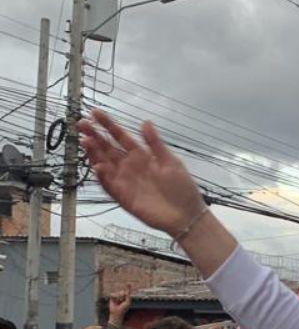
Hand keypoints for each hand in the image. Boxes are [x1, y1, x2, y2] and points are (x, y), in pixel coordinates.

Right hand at [77, 110, 207, 237]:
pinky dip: (103, 177)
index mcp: (141, 156)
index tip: (95, 112)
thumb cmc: (182, 188)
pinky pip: (109, 186)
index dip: (108, 125)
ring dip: (94, 154)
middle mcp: (130, 167)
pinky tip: (98, 167)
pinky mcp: (124, 197)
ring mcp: (125, 181)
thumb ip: (155, 143)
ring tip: (86, 141)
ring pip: (104, 165)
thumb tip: (145, 122)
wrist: (187, 216)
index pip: (121, 137)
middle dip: (94, 136)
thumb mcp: (171, 162)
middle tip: (81, 124)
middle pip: (108, 149)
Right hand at [107, 285, 131, 325]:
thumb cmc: (123, 309)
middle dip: (122, 295)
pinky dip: (114, 298)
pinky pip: (113, 294)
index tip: (128, 283)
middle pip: (122, 292)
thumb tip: (126, 291)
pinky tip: (114, 301)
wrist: (117, 313)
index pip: (127, 291)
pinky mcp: (112, 298)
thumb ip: (128, 296)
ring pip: (118, 293)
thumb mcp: (128, 302)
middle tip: (122, 301)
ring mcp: (117, 296)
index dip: (128, 287)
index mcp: (126, 297)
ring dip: (118, 298)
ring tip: (118, 302)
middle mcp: (122, 296)